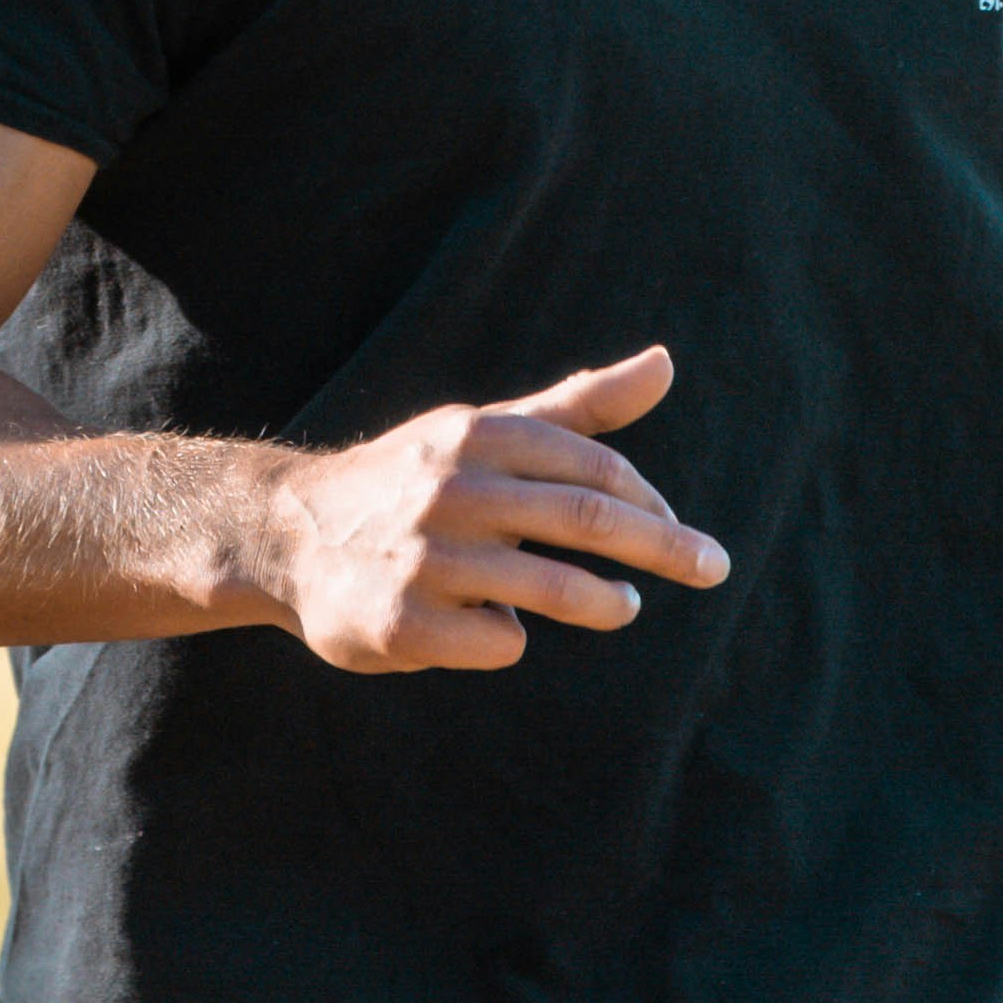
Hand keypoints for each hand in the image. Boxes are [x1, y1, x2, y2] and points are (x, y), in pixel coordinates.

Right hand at [261, 346, 731, 671]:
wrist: (288, 533)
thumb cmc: (412, 479)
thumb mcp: (486, 430)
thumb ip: (579, 403)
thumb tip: (667, 362)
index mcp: (478, 435)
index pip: (596, 470)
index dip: (653, 505)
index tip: (685, 531)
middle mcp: (452, 490)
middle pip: (590, 523)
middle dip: (667, 549)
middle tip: (714, 568)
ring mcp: (426, 560)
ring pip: (555, 590)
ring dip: (606, 602)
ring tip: (624, 605)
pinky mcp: (404, 624)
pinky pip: (499, 641)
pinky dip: (512, 637)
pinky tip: (496, 625)